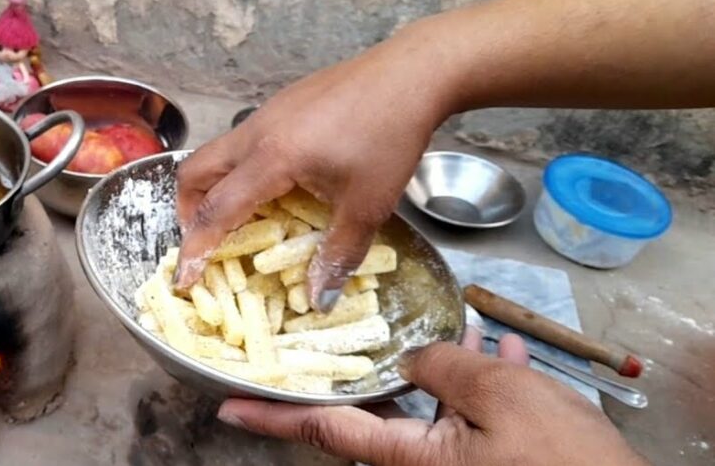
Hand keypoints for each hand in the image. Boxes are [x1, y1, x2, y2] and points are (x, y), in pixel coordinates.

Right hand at [173, 29, 458, 309]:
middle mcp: (257, 133)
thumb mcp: (369, 205)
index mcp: (271, 158)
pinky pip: (244, 141)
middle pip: (195, 172)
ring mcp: (268, 113)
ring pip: (217, 153)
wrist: (412, 72)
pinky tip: (278, 184)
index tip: (184, 278)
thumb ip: (338, 254)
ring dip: (215, 188)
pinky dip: (241, 169)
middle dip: (189, 211)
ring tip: (241, 217)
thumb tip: (318, 301)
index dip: (196, 249)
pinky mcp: (283, 103)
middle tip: (207, 240)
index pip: (216, 210)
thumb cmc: (390, 135)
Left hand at [216, 330, 647, 465]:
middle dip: (360, 376)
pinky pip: (468, 420)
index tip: (227, 407)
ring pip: (427, 412)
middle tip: (332, 343)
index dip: (273, 416)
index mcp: (410, 458)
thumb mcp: (497, 399)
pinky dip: (475, 387)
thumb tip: (415, 359)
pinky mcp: (491, 463)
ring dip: (432, 371)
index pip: (324, 430)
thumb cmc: (559, 461)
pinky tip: (497, 354)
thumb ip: (442, 369)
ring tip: (448, 334)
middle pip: (372, 418)